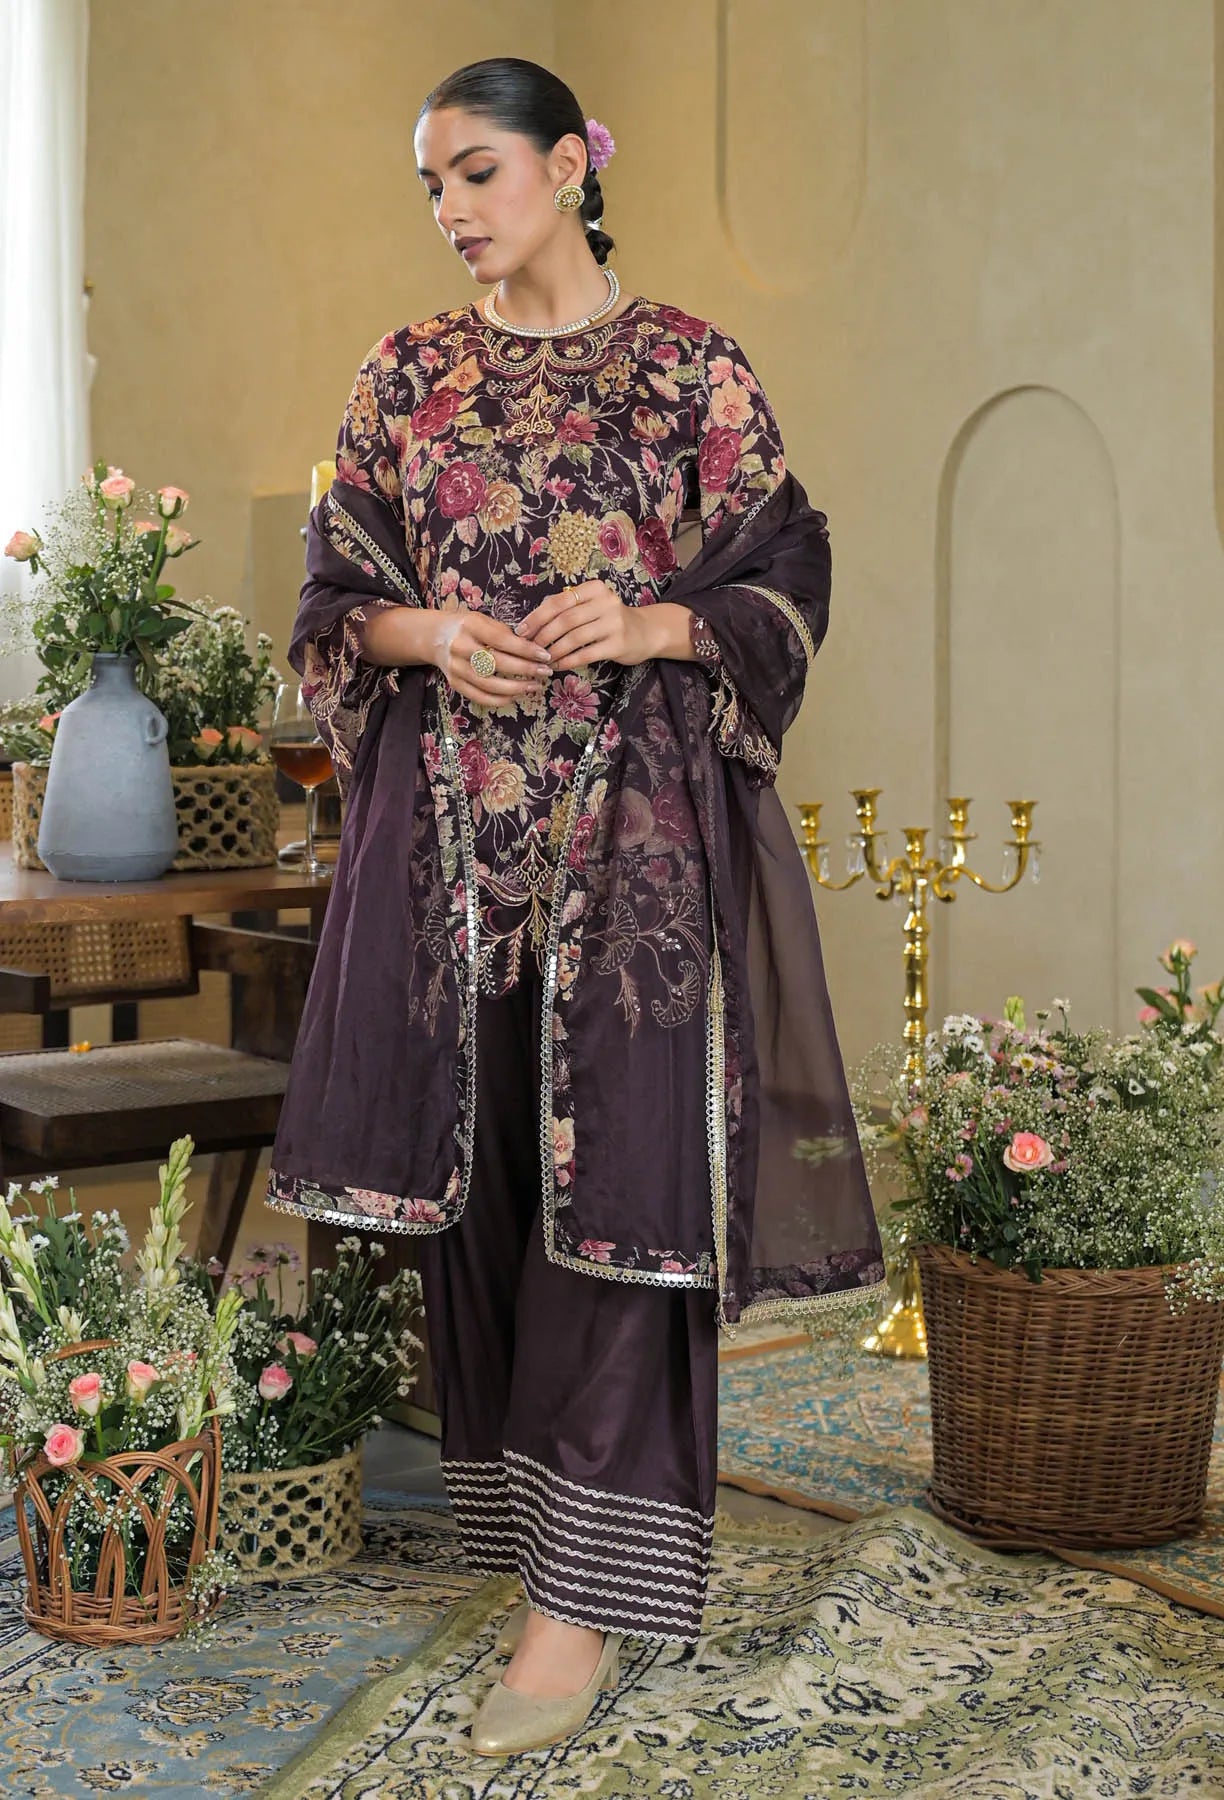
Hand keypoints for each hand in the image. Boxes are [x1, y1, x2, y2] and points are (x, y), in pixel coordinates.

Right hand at [425, 598, 553, 705]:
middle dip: (525, 670)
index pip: (502, 640)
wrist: (436, 637)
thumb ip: (505, 634)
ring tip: (535, 686)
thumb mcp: (484, 620)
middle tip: (545, 672)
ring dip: (516, 688)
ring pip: (489, 684)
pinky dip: (500, 700)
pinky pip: (480, 697)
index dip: (526, 650)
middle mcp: (460, 647)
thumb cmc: (468, 627)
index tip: (545, 656)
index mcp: (470, 626)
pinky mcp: (454, 683)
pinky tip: (516, 696)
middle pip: (497, 663)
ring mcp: (455, 667)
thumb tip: (533, 651)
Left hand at [515, 579, 654, 670]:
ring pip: (574, 638)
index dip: (537, 617)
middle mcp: (606, 602)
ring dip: (554, 651)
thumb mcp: (591, 606)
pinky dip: (569, 661)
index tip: (521, 631)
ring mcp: (614, 623)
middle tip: (529, 649)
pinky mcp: (619, 644)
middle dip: (543, 636)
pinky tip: (558, 666)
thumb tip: (530, 623)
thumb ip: (566, 609)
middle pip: (565, 619)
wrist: (646, 632)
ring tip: (542, 660)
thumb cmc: (610, 620)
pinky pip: (587, 654)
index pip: (559, 601)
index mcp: (594, 589)